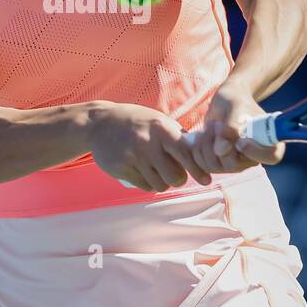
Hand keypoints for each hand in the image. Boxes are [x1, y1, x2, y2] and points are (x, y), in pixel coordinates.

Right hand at [88, 102, 212, 192]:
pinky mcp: (121, 168)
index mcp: (162, 129)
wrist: (99, 123)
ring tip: (158, 173)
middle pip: (175, 177)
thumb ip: (178, 135)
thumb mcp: (158, 121)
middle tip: (175, 175)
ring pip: (160, 184)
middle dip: (178, 179)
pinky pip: (144, 186)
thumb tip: (202, 152)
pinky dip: (148, 184)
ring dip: (162, 183)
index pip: (187, 154)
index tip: (206, 180)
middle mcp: (148, 142)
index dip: (198, 170)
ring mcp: (133, 156)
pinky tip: (144, 174)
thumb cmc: (136, 122)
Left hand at [190, 81, 284, 176]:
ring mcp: (236, 164)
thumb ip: (232, 127)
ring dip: (205, 143)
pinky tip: (203, 135)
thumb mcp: (235, 107)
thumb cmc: (235, 101)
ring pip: (214, 166)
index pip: (271, 156)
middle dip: (217, 142)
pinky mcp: (220, 165)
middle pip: (233, 165)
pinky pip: (203, 165)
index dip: (255, 152)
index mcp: (269, 141)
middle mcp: (254, 157)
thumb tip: (222, 151)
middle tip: (217, 124)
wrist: (225, 102)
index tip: (240, 141)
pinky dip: (197, 149)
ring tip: (211, 126)